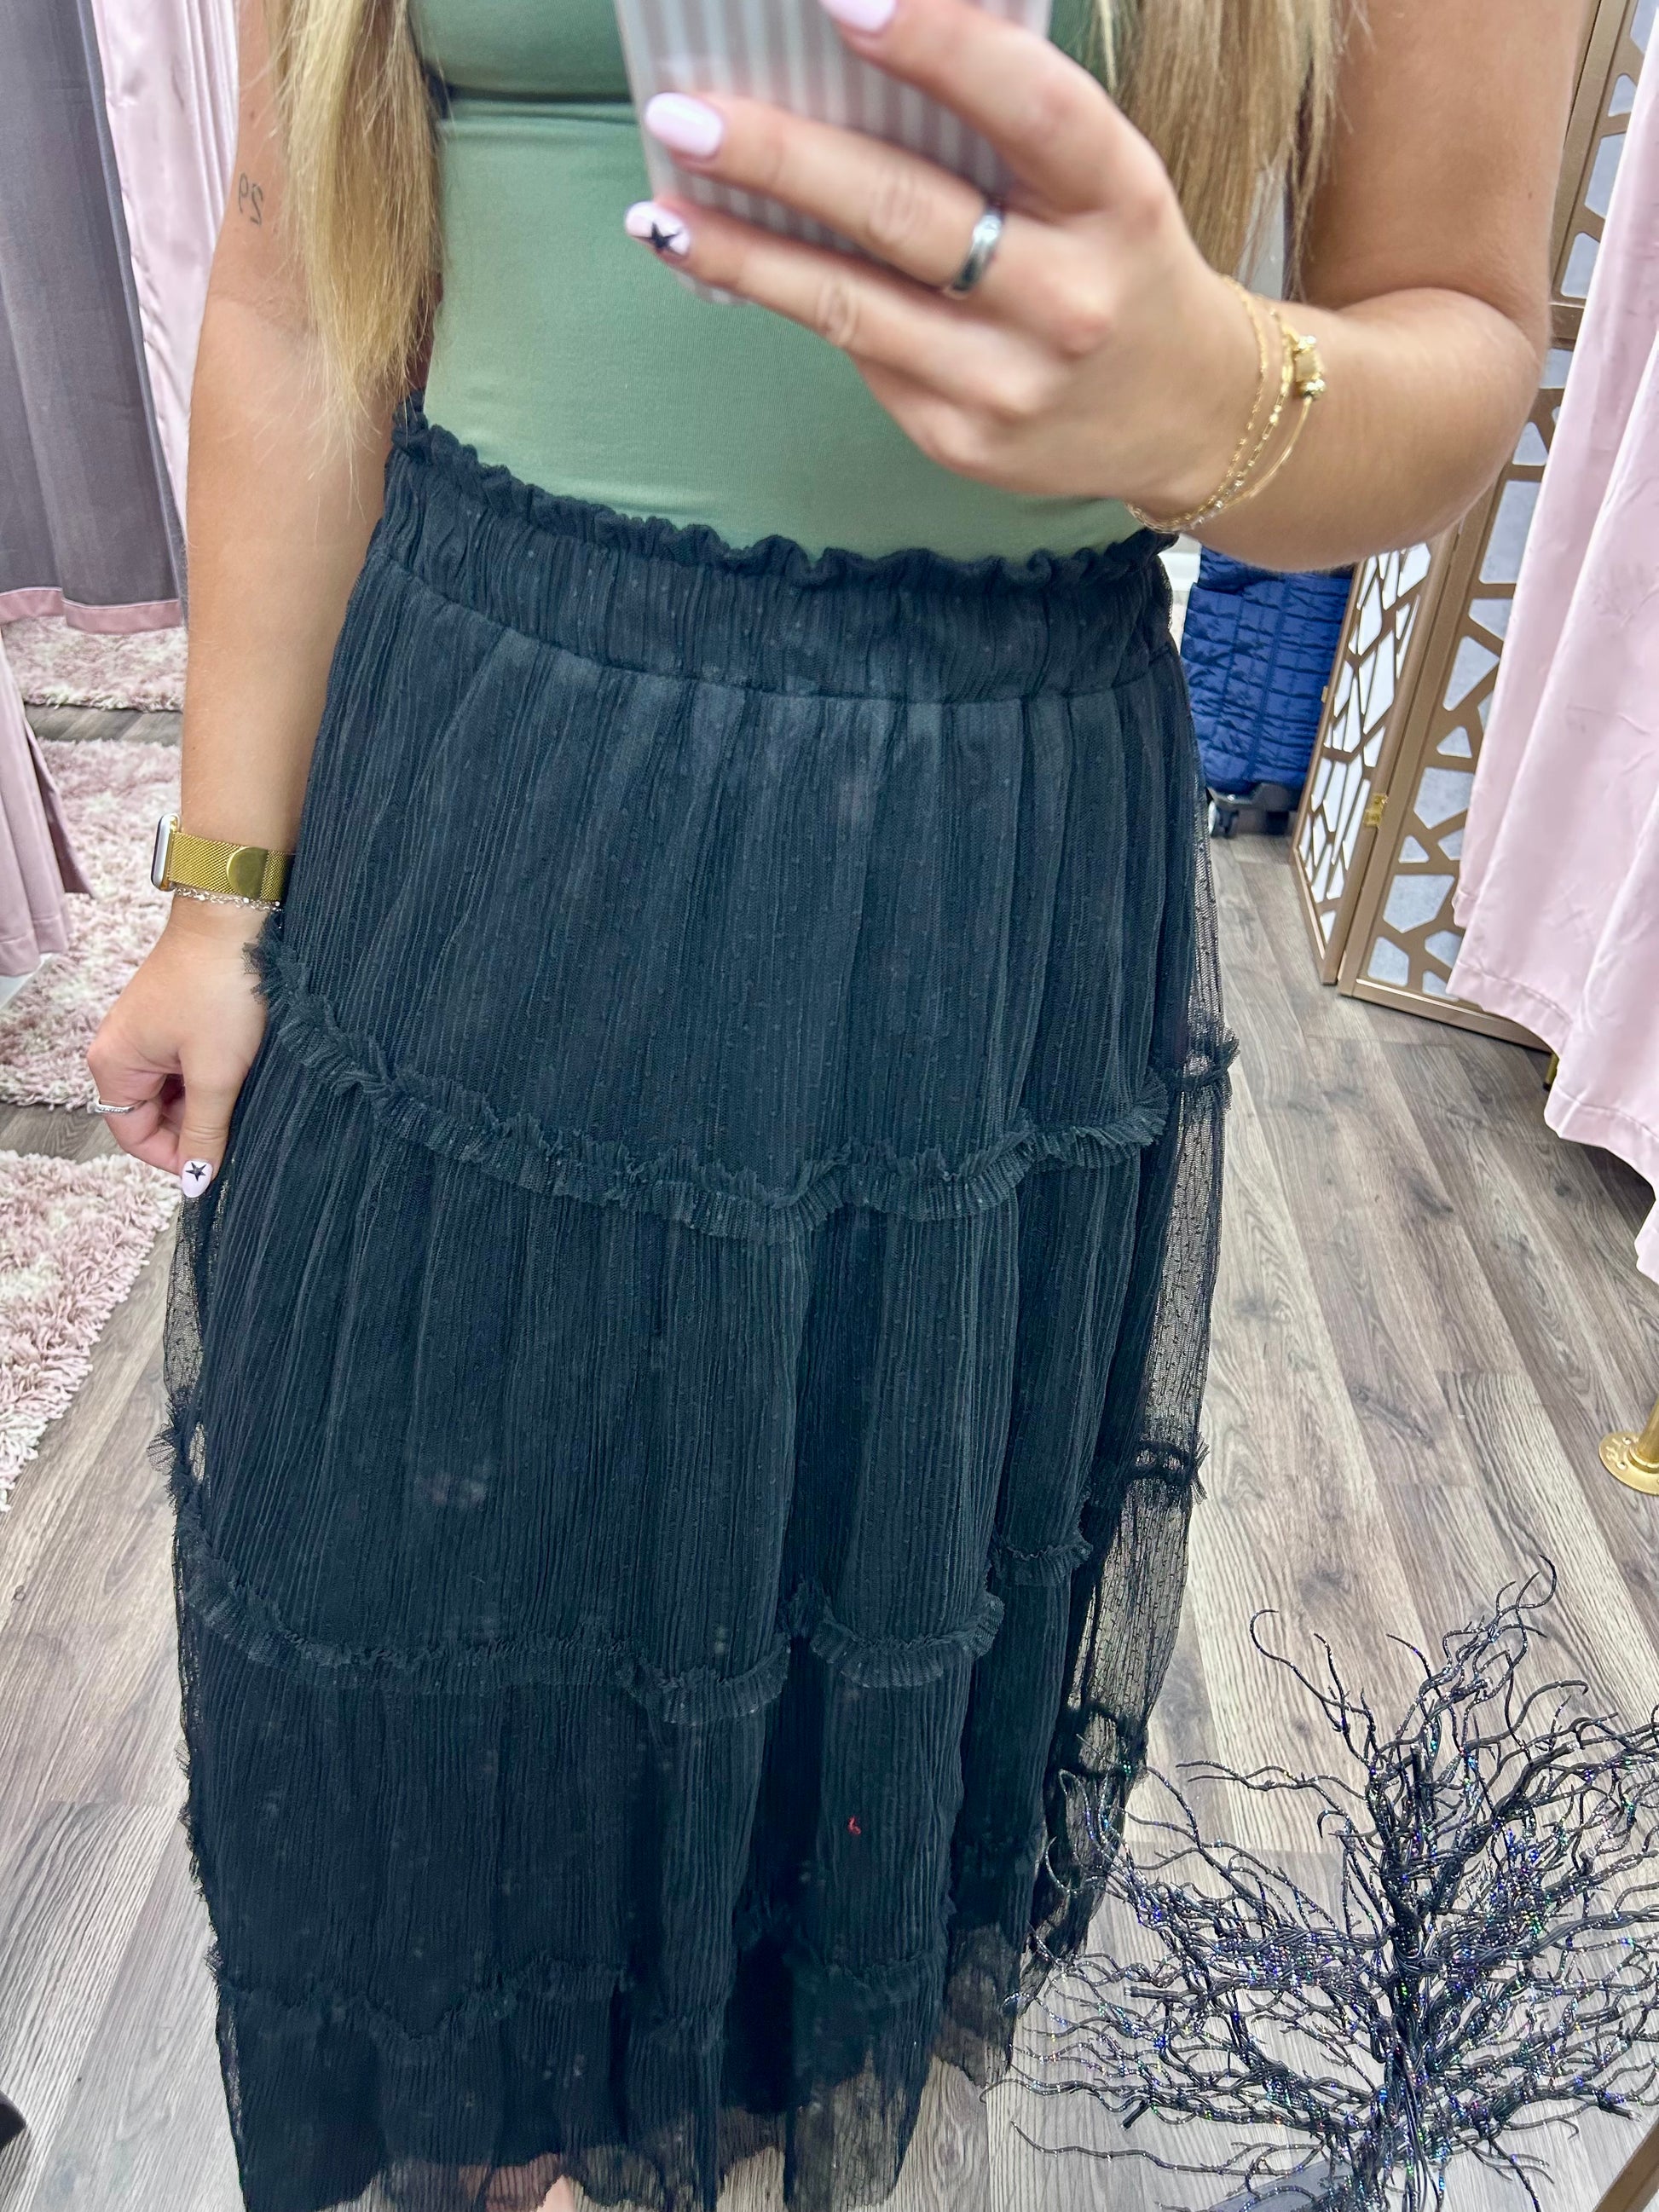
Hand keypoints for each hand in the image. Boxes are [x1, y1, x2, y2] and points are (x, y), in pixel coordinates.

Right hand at [87, 898, 268, 1197]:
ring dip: (208, 1099)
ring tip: (242, 1087)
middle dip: (195, 1126)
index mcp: (114, 1064)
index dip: (174, 1156)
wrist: (234, 919)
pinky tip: (241, 1067)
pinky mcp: (174, 1019)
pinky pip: (188, 1064)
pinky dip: (213, 1074)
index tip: (216, 1164)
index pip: (133, 1135)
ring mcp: (148, 1032)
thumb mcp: (216, 1073)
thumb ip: (204, 1131)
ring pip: (176, 1091)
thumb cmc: (219, 988)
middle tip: (239, 1123)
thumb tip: (194, 1181)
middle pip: (153, 1115)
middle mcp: (122, 1049)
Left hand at [623, 0, 1259, 519]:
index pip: (1031, 108)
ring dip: (743, 251)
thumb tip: (855, 44)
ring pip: (853, 305)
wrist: (1182, 415)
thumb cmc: (1120, 260)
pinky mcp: (960, 438)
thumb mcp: (1101, 177)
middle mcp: (1069, 297)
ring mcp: (1009, 381)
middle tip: (686, 111)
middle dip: (783, 157)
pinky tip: (723, 259)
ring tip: (660, 206)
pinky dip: (788, 298)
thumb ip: (1004, 120)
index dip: (939, 48)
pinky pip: (858, 354)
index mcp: (1120, 200)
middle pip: (907, 213)